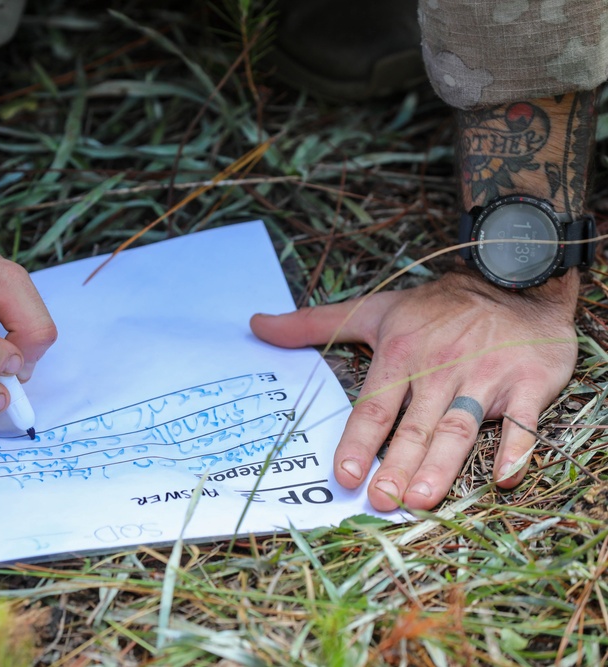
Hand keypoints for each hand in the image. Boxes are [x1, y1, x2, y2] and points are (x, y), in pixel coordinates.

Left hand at [250, 269, 578, 510]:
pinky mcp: (527, 382)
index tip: (344, 475)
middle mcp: (440, 369)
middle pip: (415, 426)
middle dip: (397, 465)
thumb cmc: (437, 307)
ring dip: (443, 465)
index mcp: (401, 356)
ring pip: (461, 427)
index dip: (358, 442)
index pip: (374, 407)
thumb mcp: (374, 310)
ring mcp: (485, 377)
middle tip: (382, 501)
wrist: (513, 281)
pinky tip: (505, 477)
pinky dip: (517, 448)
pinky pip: (524, 421)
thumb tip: (256, 324)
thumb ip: (313, 324)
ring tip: (424, 499)